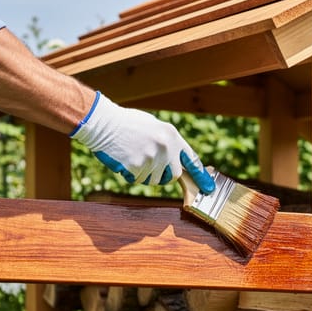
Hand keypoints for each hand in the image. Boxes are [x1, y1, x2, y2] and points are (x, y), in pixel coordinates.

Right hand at [70, 92, 214, 193]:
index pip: (192, 160)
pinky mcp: (136, 167)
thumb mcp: (155, 127)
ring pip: (153, 180)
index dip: (201, 176)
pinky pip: (137, 180)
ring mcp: (151, 158)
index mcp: (172, 136)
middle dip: (164, 176)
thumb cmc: (128, 124)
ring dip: (144, 174)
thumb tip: (177, 163)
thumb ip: (168, 144)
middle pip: (173, 176)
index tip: (208, 188)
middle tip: (150, 166)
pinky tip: (123, 159)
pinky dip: (130, 174)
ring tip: (133, 156)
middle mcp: (165, 148)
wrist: (102, 122)